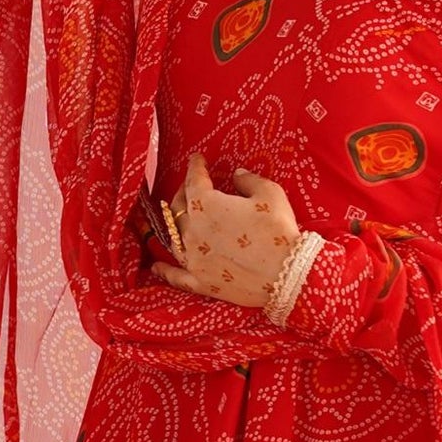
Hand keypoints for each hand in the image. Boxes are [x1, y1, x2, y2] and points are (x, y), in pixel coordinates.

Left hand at [149, 151, 301, 308]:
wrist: (286, 276)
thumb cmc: (278, 231)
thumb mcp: (270, 195)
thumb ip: (249, 180)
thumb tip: (238, 175)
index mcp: (206, 204)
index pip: (194, 180)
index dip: (195, 166)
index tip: (197, 159)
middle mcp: (192, 230)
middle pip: (178, 207)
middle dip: (183, 192)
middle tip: (191, 187)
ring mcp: (193, 259)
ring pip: (173, 237)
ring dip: (173, 224)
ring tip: (178, 217)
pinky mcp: (200, 282)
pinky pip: (175, 276)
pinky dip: (164, 270)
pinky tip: (155, 267)